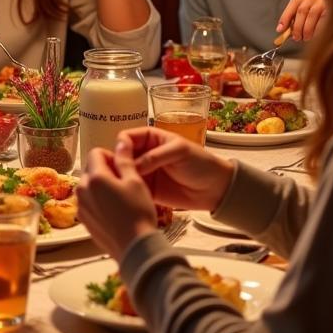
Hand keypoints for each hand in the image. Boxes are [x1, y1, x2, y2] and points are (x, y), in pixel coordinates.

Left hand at [77, 139, 158, 259]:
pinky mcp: (83, 220)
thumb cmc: (138, 213)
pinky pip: (88, 201)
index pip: (95, 152)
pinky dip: (98, 200)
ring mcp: (80, 206)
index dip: (110, 156)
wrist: (134, 247)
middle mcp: (82, 190)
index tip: (122, 166)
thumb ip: (124, 160)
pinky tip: (114, 211)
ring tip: (120, 197)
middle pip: (90, 168)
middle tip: (123, 182)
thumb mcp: (135, 182)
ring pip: (88, 185)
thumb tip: (121, 141)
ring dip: (101, 185)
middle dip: (104, 170)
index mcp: (94, 177)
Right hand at [117, 127, 234, 211]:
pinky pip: (131, 189)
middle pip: (120, 155)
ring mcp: (144, 172)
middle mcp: (143, 154)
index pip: (126, 137)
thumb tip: (131, 164)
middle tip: (116, 175)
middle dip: (115, 163)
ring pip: (123, 173)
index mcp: (150, 138)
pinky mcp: (146, 190)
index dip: (120, 146)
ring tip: (118, 186)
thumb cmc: (200, 163)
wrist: (216, 188)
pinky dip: (126, 191)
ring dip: (119, 178)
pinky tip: (124, 196)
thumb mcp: (179, 152)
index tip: (119, 157)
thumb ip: (155, 157)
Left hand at [277, 0, 325, 41]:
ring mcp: (322, 1)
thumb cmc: (312, 16)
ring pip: (312, 15)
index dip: (285, 18)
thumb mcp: (301, 16)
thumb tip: (282, 31)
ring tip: (306, 38)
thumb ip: (293, 22)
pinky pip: (323, 19)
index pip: (292, 5)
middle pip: (301, 11)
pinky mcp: (332, 8)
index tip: (280, 30)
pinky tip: (316, 35)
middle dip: (297, 27)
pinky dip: (318, 29)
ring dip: (307, 29)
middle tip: (296, 38)